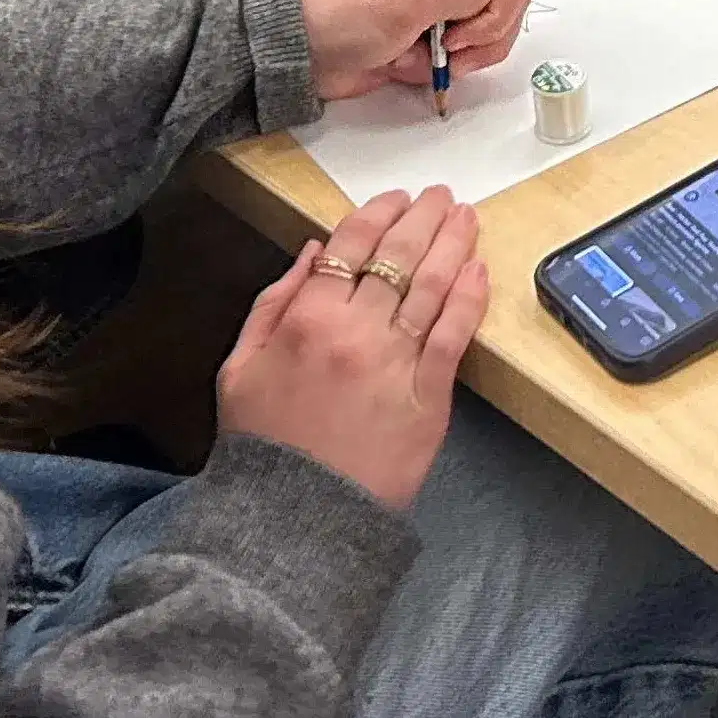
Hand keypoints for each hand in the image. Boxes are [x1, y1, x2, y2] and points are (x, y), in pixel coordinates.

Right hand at [217, 186, 486, 511]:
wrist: (295, 521)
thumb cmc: (262, 444)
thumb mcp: (239, 367)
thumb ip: (273, 303)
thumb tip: (313, 250)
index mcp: (306, 318)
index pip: (351, 244)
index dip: (378, 213)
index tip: (397, 198)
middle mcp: (355, 330)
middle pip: (399, 255)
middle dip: (424, 217)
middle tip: (442, 196)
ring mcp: (395, 362)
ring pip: (432, 285)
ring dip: (454, 243)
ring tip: (467, 218)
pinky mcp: (429, 398)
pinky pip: (453, 335)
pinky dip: (469, 298)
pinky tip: (478, 270)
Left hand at [298, 0, 536, 100]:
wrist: (303, 49)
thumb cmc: (344, 11)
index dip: (500, 10)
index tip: (464, 35)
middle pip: (507, 6)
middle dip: (480, 39)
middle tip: (446, 52)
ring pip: (486, 36)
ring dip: (454, 56)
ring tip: (413, 54)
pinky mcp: (433, 30)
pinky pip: (459, 55)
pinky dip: (435, 66)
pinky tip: (402, 59)